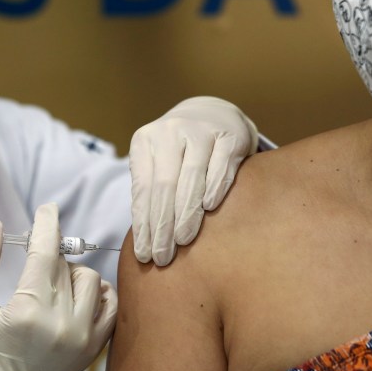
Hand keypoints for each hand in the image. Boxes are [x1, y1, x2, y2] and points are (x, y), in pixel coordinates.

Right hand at [0, 203, 117, 370]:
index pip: (45, 252)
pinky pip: (111, 304)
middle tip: (36, 258)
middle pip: (67, 264)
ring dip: (72, 273)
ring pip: (90, 279)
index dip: (47, 225)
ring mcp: (82, 338)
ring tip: (50, 285)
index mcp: (28, 311)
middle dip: (51, 253)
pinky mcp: (93, 348)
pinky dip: (98, 292)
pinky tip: (77, 294)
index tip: (47, 209)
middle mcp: (60, 324)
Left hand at [129, 96, 257, 265]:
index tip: (143, 255)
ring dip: (186, 213)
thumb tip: (146, 239)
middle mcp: (170, 131)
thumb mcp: (158, 162)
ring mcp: (200, 130)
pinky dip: (214, 188)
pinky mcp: (229, 134)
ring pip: (191, 177)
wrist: (212, 113)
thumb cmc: (179, 151)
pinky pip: (220, 166)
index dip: (143, 224)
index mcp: (145, 140)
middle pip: (164, 185)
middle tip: (162, 257)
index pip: (142, 189)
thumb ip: (151, 192)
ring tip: (182, 241)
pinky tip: (209, 210)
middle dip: (162, 225)